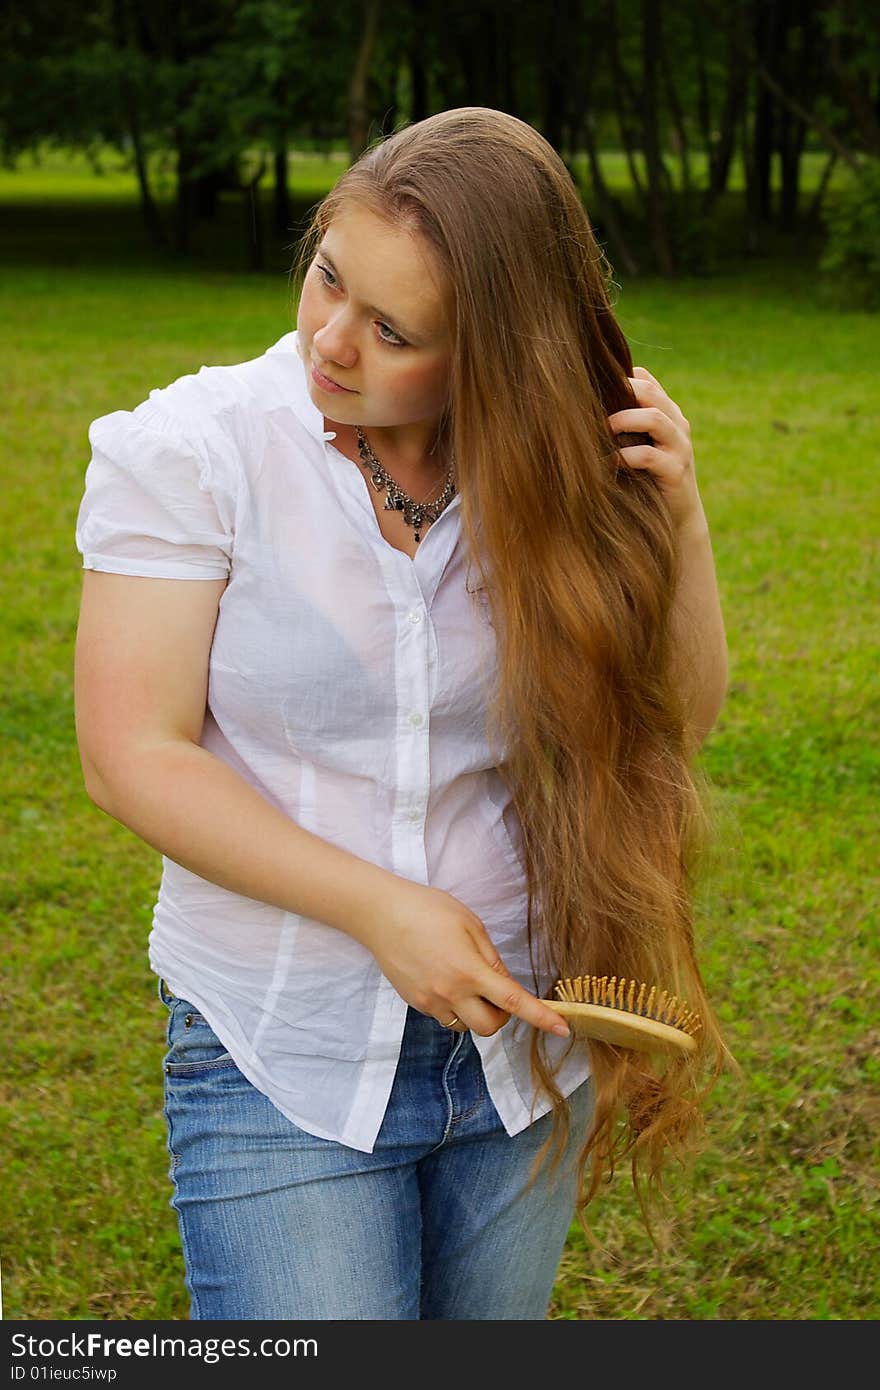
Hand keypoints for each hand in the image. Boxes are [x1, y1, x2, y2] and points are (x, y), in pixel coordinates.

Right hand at [358, 879, 569, 1038]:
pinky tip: (445, 980)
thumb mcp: (469, 924)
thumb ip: (491, 957)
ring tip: (467, 984)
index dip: (540, 1017)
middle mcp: (450, 993)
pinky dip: (454, 1006)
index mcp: (469, 970)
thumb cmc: (428, 909)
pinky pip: (444, 1017)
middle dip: (500, 1016)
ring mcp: (430, 1001)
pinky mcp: (415, 1003)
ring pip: (465, 1027)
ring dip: (476, 1013)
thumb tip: (506, 983)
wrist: (380, 914)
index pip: (512, 1001)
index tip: (563, 1029)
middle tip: (496, 991)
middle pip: (489, 1027)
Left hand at [606, 366, 704, 532]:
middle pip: (651, 393)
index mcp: (668, 415)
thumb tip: (584, 405)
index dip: (621, 378)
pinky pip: (649, 456)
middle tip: (593, 403)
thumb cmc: (649, 480)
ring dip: (624, 420)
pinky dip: (626, 456)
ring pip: (655, 419)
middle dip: (621, 392)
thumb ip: (625, 426)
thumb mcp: (639, 446)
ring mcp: (679, 448)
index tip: (592, 387)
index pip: (647, 382)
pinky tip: (610, 461)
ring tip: (604, 429)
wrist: (679, 519)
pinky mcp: (675, 472)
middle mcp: (677, 426)